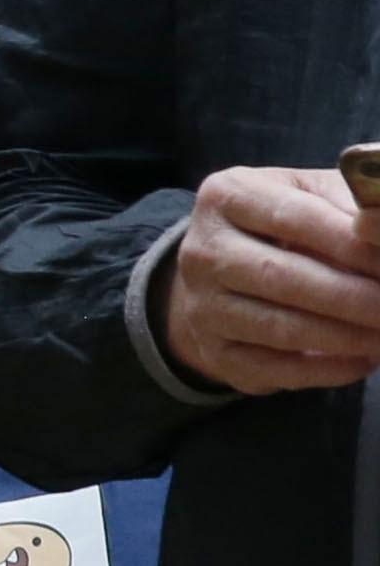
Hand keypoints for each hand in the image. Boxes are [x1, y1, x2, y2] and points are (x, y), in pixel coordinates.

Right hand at [162, 166, 379, 395]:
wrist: (226, 270)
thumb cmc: (290, 224)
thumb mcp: (315, 195)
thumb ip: (353, 206)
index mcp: (227, 196)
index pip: (293, 217)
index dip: (351, 243)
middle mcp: (202, 251)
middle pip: (280, 276)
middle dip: (352, 296)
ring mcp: (203, 306)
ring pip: (279, 327)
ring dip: (346, 336)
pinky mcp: (215, 352)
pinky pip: (275, 369)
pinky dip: (328, 369)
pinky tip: (365, 358)